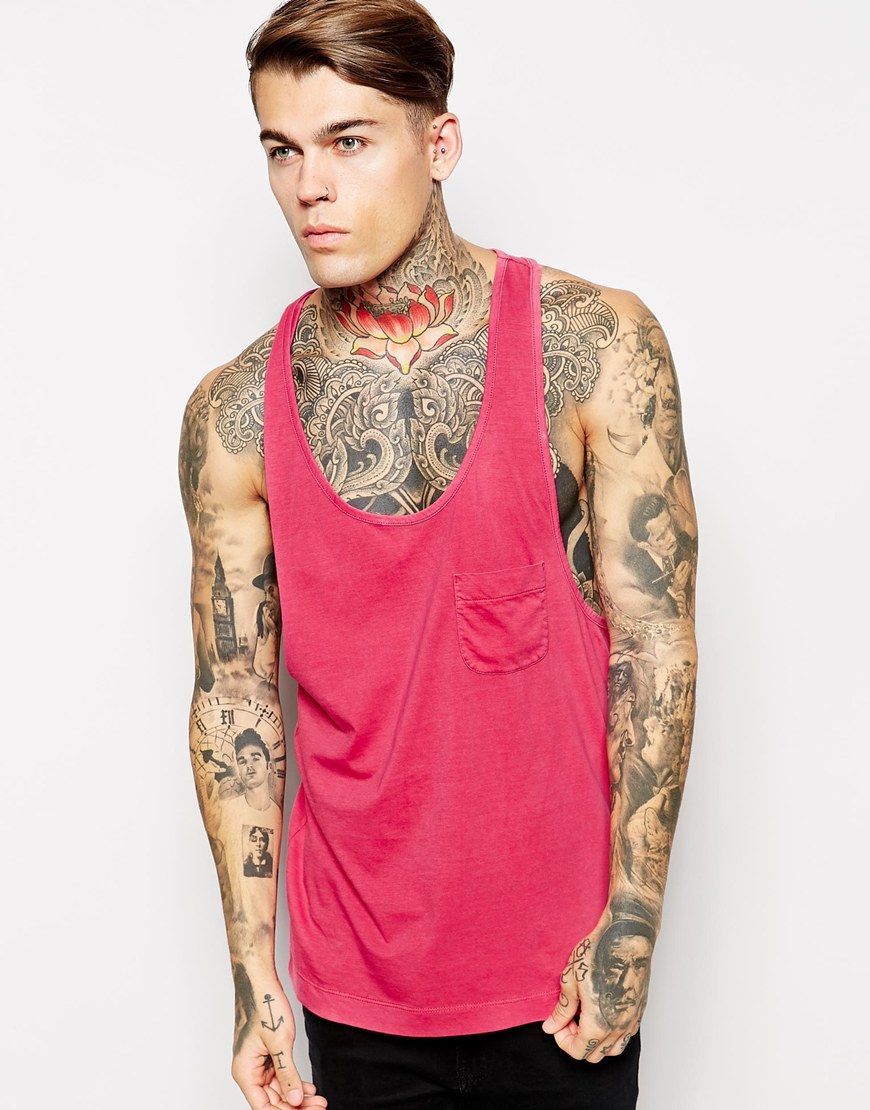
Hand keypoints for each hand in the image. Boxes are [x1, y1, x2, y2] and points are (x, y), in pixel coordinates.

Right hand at [231, 976, 326, 1107]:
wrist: (259, 981)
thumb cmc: (263, 1005)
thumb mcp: (280, 1042)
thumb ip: (287, 1073)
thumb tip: (296, 1099)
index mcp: (245, 1072)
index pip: (263, 1108)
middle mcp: (248, 1071)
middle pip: (272, 1102)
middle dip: (296, 1106)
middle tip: (320, 1105)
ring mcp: (257, 1063)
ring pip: (278, 1090)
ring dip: (297, 1095)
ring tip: (319, 1098)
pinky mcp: (266, 1055)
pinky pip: (279, 1076)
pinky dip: (294, 1082)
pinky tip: (309, 1087)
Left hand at [541, 913, 649, 1063]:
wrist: (626, 937)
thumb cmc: (598, 954)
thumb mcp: (570, 980)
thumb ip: (562, 1009)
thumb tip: (551, 1027)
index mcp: (597, 1023)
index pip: (577, 1051)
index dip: (563, 1040)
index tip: (559, 1022)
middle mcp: (618, 1028)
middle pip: (594, 1054)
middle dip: (578, 1040)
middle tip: (570, 1017)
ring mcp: (631, 1021)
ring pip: (612, 1050)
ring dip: (596, 1040)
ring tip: (586, 1015)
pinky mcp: (639, 1011)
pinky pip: (625, 1037)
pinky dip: (612, 1034)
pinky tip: (602, 1012)